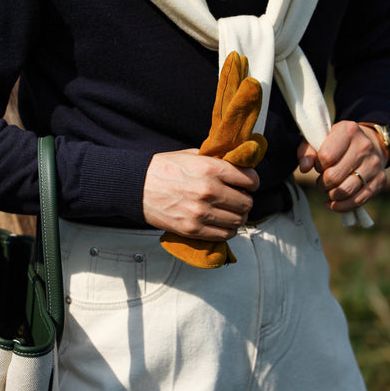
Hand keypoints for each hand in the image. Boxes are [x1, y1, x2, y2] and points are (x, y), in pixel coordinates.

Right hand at [143, 148, 258, 238]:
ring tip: (230, 212)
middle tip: (238, 199)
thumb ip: (215, 161)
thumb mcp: (191, 155)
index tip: (249, 184)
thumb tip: (237, 166)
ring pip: (238, 221)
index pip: (249, 179)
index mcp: (210, 168)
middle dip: (245, 201)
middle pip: (246, 202)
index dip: (252, 182)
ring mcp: (201, 212)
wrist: (136, 186)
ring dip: (237, 217)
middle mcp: (209, 190)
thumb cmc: (162, 169)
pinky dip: (227, 231)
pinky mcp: (193, 229)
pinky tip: (222, 224)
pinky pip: (223, 235)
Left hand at [297, 121, 387, 213]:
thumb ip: (306, 151)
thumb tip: (304, 168)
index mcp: (348, 131)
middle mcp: (364, 146)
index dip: (317, 165)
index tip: (319, 165)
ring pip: (345, 191)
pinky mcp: (380, 180)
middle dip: (322, 183)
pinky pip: (358, 201)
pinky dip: (341, 206)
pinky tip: (333, 202)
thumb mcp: (319, 140)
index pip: (326, 156)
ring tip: (329, 189)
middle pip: (334, 176)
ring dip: (331, 194)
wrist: (369, 144)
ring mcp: (374, 164)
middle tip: (322, 180)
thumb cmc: (337, 144)